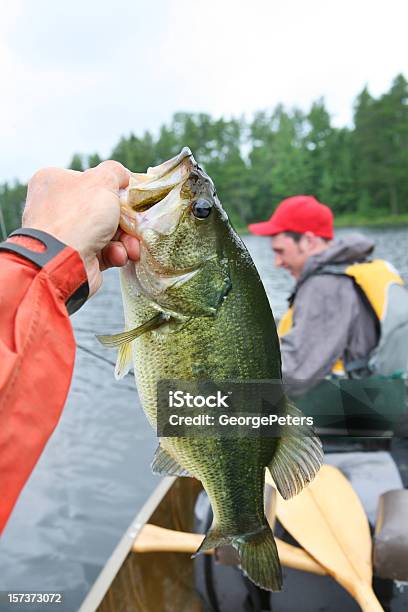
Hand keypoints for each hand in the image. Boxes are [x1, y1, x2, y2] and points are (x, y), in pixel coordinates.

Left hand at [23, 161, 139, 295]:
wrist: (62, 263)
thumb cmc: (79, 216)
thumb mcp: (102, 181)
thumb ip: (115, 172)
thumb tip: (124, 175)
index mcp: (55, 182)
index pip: (90, 180)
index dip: (114, 188)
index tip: (131, 197)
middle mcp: (57, 207)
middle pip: (103, 208)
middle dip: (125, 220)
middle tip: (137, 225)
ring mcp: (66, 234)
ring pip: (107, 232)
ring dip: (125, 239)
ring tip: (131, 247)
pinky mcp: (77, 257)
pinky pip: (104, 251)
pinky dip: (115, 253)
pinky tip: (118, 255)